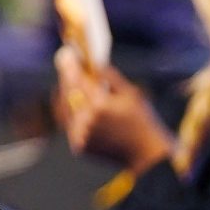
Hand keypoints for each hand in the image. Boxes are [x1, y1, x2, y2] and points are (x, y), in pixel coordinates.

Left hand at [54, 48, 174, 174]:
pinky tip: (76, 103)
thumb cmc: (143, 121)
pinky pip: (69, 123)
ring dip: (66, 94)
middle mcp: (87, 120)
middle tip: (67, 66)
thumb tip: (94, 63)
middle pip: (68, 93)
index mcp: (100, 105)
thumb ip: (111, 77)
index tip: (67, 55)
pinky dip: (71, 112)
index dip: (70, 66)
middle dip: (66, 78)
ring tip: (71, 83)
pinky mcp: (79, 146)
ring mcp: (81, 134)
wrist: (145, 155)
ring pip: (64, 108)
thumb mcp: (131, 94)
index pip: (77, 80)